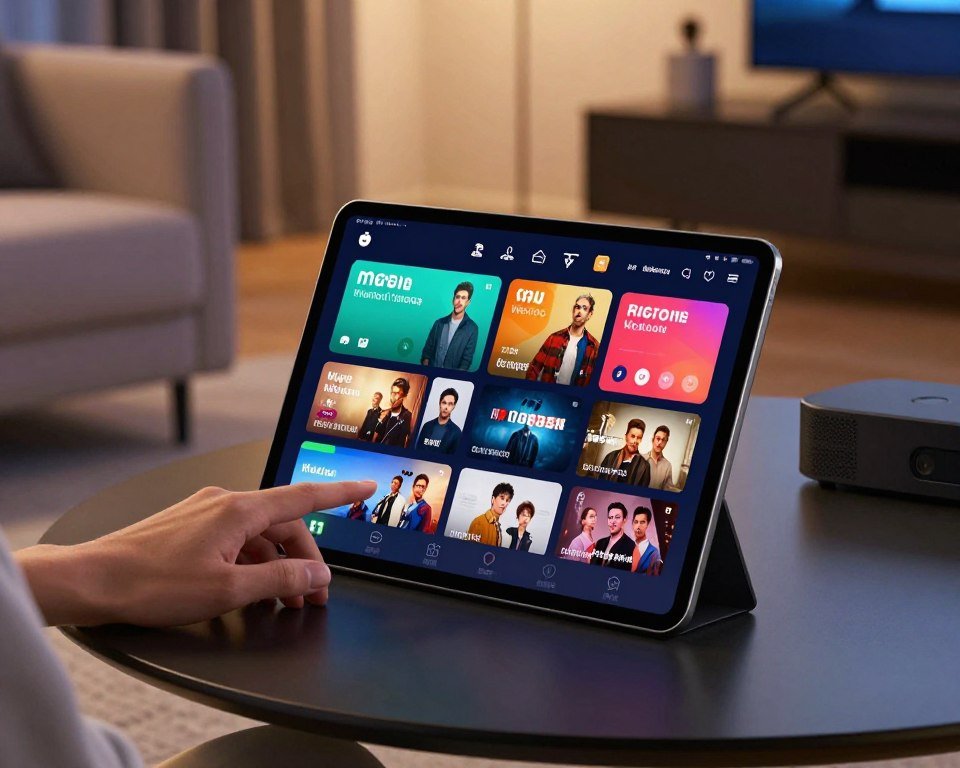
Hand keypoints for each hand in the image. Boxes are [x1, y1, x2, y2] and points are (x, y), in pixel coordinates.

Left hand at [16, 481, 374, 627]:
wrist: (93, 580)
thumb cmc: (152, 584)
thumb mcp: (227, 590)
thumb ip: (279, 580)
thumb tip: (316, 575)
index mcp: (239, 510)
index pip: (303, 497)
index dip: (339, 494)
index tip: (365, 486)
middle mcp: (224, 502)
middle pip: (283, 523)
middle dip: (305, 558)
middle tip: (314, 595)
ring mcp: (205, 511)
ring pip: (259, 532)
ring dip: (278, 563)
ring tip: (284, 599)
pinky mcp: (190, 525)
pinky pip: (237, 537)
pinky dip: (253, 560)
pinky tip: (251, 587)